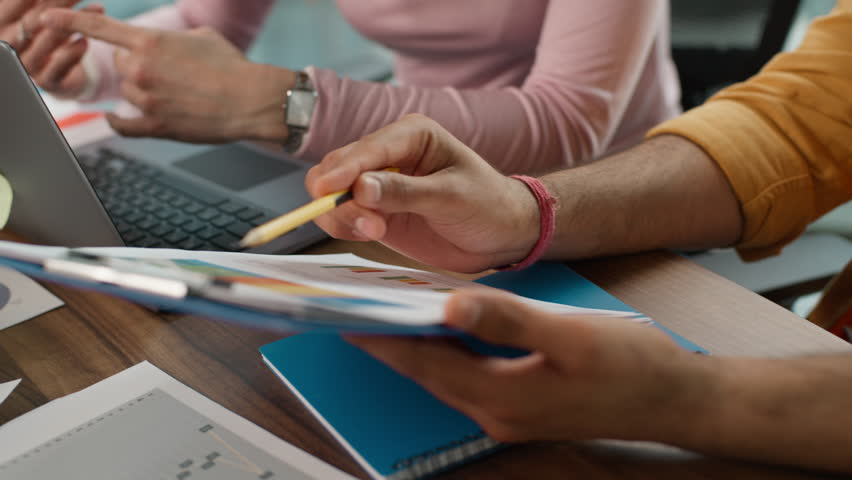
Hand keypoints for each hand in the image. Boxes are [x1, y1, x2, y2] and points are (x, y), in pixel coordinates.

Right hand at [0, 1, 101, 97]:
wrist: (52, 70)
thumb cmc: (43, 28)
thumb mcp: (36, 7)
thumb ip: (40, 0)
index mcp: (1, 20)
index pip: (16, 2)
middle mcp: (9, 41)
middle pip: (36, 18)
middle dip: (62, 0)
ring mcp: (27, 62)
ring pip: (48, 41)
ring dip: (76, 22)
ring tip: (98, 7)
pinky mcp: (46, 81)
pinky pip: (58, 67)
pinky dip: (73, 53)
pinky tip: (86, 40)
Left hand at [40, 8, 292, 142]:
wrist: (252, 100)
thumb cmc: (232, 67)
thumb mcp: (200, 36)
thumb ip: (170, 38)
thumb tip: (159, 45)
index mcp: (150, 43)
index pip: (99, 28)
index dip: (69, 21)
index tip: (45, 18)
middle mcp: (141, 71)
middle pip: (120, 66)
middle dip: (138, 66)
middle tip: (170, 71)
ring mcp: (147, 101)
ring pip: (128, 93)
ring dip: (144, 92)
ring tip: (179, 93)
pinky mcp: (157, 126)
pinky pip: (125, 124)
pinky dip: (119, 121)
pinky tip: (115, 118)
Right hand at [306, 115, 540, 272]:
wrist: (503, 235)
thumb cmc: (488, 205)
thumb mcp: (451, 197)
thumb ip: (405, 192)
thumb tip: (360, 188)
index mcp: (411, 134)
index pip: (367, 148)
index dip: (344, 170)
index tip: (329, 191)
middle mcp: (388, 154)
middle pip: (338, 168)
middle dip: (341, 197)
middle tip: (369, 225)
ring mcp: (378, 183)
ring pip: (332, 193)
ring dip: (343, 215)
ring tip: (376, 232)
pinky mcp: (375, 211)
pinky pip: (342, 215)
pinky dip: (345, 226)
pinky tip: (371, 234)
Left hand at [349, 290, 713, 442]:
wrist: (676, 399)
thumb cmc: (631, 365)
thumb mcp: (569, 335)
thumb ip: (507, 320)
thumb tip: (448, 306)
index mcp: (501, 395)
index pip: (424, 363)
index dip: (383, 338)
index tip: (347, 315)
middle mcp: (497, 412)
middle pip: (429, 373)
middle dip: (391, 342)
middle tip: (358, 309)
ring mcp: (510, 414)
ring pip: (448, 376)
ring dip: (418, 348)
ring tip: (391, 313)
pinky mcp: (523, 406)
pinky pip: (471, 377)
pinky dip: (449, 353)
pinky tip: (445, 331)